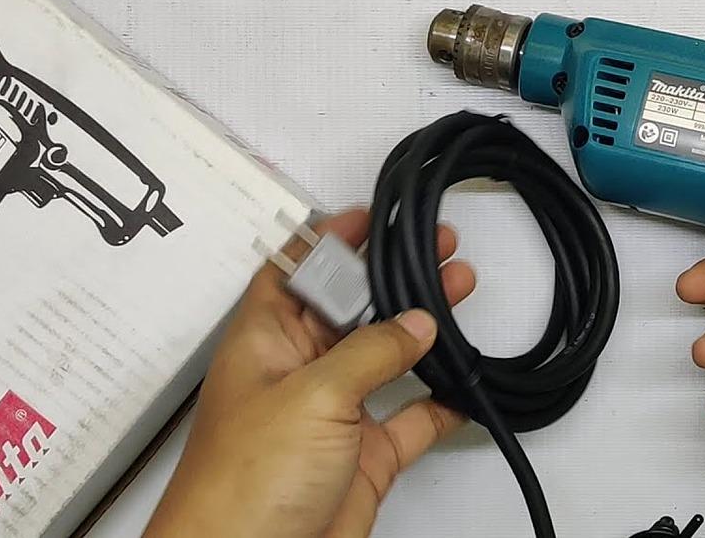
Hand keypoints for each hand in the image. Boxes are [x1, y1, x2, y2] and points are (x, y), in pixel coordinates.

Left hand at [144, 209, 474, 537]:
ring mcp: (333, 415)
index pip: (297, 271)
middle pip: (351, 307)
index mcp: (266, 342)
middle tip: (436, 247)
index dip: (332, 240)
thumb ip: (369, 353)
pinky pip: (411, 417)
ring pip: (386, 356)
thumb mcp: (310, 396)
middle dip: (393, 275)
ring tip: (460, 291)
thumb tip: (414, 324)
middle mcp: (299, 372)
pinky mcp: (363, 457)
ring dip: (424, 329)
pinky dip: (442, 401)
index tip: (373, 216)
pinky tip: (465, 383)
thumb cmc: (239, 488)